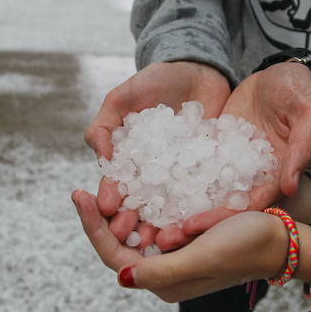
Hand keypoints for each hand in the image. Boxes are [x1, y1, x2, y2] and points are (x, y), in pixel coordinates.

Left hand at [72, 189, 288, 302]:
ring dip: (125, 209)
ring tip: (113, 185)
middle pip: (119, 244)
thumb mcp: (202, 257)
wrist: (281, 238)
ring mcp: (175, 255)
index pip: (114, 256)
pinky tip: (139, 187)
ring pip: (136, 230)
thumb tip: (121, 276)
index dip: (92, 227)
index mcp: (164, 282)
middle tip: (85, 189)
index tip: (79, 193)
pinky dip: (147, 204)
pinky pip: (157, 219)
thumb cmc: (245, 246)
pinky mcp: (186, 239)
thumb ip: (162, 270)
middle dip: (103, 217)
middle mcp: (165, 272)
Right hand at [84, 61, 230, 246]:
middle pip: (142, 207)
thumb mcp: (122, 98)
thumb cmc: (156, 81)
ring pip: (172, 209)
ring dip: (167, 227)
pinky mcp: (211, 174)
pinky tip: (201, 223)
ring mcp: (182, 177)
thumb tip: (99, 158)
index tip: (108, 210)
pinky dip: (203, 211)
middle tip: (135, 238)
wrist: (200, 70)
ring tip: (166, 241)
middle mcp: (153, 176)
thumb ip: (105, 126)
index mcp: (128, 162)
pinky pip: (206, 195)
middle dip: (136, 224)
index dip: (111, 198)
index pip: (116, 186)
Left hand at [158, 62, 310, 249]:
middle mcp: (250, 176)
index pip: (247, 205)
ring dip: (177, 207)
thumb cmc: (302, 90)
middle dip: (191, 223)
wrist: (283, 71)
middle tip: (158, 238)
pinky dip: (171, 176)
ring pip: (202, 190)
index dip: (221, 219)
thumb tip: (289, 186)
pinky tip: (145, 183)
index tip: (191, 229)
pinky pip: (192, 163)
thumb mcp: (310, 114)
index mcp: (276, 175)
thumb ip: (302, 148)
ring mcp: (230, 162)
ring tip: (146, 220)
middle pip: (219, 206)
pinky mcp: (214, 147)